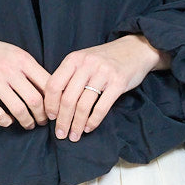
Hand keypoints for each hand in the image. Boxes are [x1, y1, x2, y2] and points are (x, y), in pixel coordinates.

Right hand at [0, 26, 50, 129]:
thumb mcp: (16, 53)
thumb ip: (31, 69)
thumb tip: (51, 89)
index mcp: (23, 59)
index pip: (47, 83)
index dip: (54, 100)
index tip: (54, 109)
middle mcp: (10, 69)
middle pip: (35, 100)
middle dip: (42, 115)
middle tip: (43, 121)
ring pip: (18, 109)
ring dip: (27, 121)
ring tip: (29, 124)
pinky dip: (6, 121)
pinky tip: (8, 120)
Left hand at [43, 34, 169, 141]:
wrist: (134, 49)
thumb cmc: (105, 59)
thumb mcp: (83, 60)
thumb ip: (69, 76)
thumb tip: (53, 103)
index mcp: (74, 59)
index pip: (54, 84)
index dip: (50, 104)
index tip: (50, 117)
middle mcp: (87, 64)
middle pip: (68, 98)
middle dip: (62, 120)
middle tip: (60, 134)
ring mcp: (103, 73)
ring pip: (83, 106)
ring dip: (77, 125)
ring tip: (74, 135)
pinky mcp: (118, 82)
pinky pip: (101, 107)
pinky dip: (93, 121)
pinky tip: (88, 128)